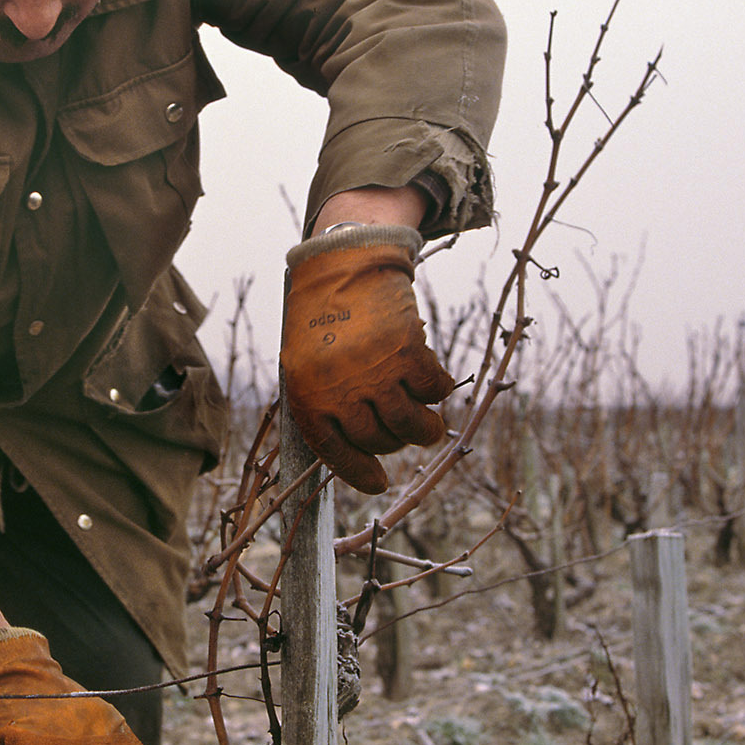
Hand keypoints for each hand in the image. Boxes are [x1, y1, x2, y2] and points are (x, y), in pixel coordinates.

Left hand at [280, 236, 454, 491]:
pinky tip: (437, 385)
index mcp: (308, 394)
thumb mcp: (305, 360)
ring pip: (411, 425)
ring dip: (425, 430)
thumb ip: (326, 399)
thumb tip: (360, 447)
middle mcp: (341, 388)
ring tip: (429, 426)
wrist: (343, 259)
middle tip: (405, 435)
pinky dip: (439, 392)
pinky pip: (433, 390)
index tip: (378, 485)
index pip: (335, 452)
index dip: (359, 473)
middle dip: (395, 445)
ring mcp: (375, 371)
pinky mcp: (407, 351)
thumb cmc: (322, 314)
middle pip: (378, 440)